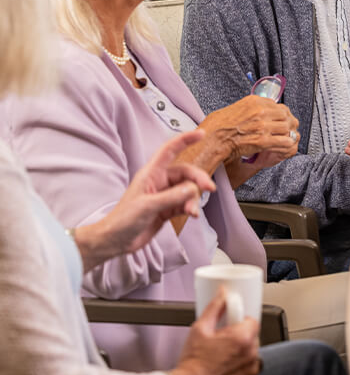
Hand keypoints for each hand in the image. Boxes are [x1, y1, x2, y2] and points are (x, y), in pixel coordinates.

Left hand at [76, 130, 215, 270]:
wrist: (115, 241)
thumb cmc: (123, 220)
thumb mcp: (148, 206)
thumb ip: (171, 197)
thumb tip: (192, 189)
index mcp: (151, 173)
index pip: (170, 150)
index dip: (185, 140)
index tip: (200, 134)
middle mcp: (159, 181)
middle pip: (186, 173)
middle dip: (198, 180)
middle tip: (209, 189)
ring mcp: (164, 195)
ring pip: (187, 190)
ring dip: (194, 199)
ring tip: (193, 212)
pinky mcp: (167, 209)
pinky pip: (185, 203)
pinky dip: (191, 207)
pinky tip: (192, 215)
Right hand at [170, 288, 260, 374]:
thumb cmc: (193, 364)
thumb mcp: (200, 328)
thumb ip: (215, 307)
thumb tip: (222, 293)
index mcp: (242, 338)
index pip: (252, 320)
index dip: (241, 320)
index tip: (232, 323)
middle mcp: (251, 355)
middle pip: (252, 336)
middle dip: (240, 335)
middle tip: (222, 339)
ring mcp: (250, 372)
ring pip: (251, 353)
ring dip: (241, 351)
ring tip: (222, 355)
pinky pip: (249, 369)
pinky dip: (240, 367)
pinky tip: (225, 367)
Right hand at [176, 95, 299, 176]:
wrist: (214, 138)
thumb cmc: (220, 125)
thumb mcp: (237, 107)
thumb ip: (252, 108)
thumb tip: (263, 109)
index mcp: (254, 102)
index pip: (278, 105)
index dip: (283, 113)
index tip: (283, 118)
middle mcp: (260, 111)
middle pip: (285, 115)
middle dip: (289, 122)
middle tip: (291, 128)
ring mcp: (262, 126)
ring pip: (286, 127)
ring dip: (289, 133)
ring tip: (289, 137)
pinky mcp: (263, 140)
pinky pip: (283, 141)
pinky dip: (286, 143)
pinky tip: (285, 145)